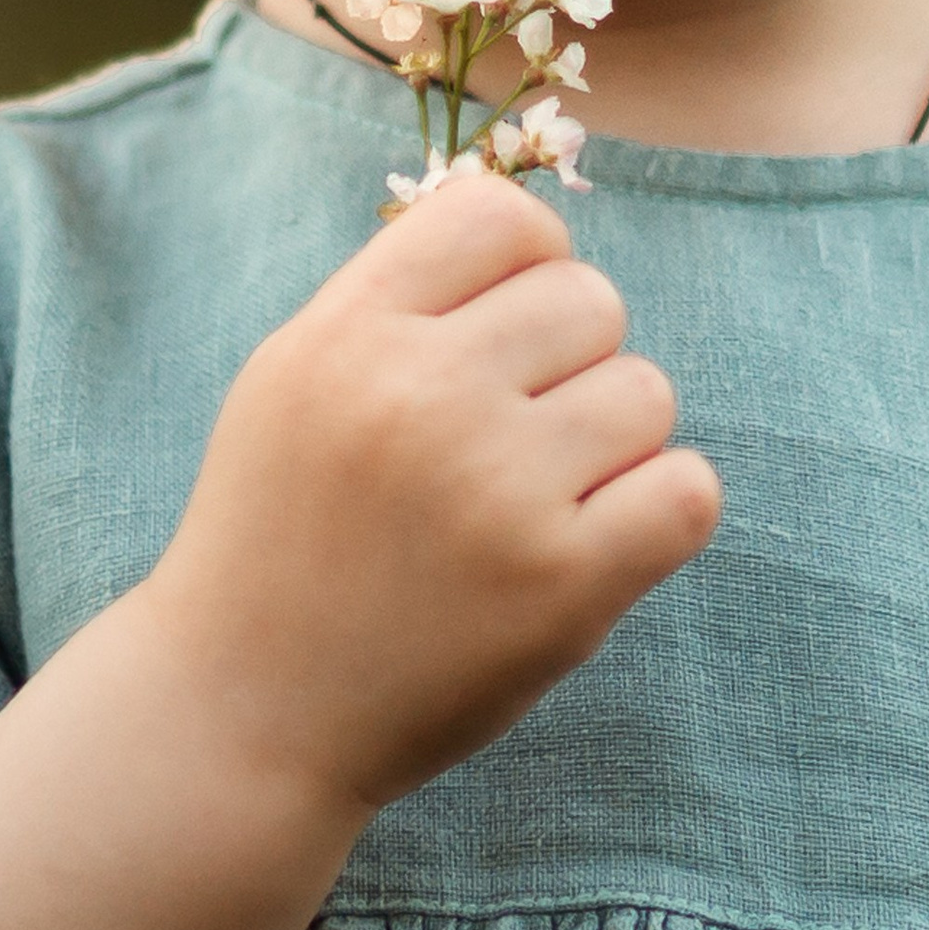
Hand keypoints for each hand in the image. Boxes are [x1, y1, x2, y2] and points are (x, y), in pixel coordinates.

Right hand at [149, 171, 720, 820]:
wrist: (240, 713)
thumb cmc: (283, 535)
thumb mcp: (296, 381)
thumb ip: (400, 298)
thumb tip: (537, 233)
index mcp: (347, 334)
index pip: (503, 217)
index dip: (529, 268)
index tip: (506, 335)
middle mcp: (419, 395)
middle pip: (591, 300)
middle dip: (571, 363)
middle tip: (513, 441)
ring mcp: (495, 490)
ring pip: (647, 393)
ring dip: (613, 444)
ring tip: (535, 502)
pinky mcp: (561, 585)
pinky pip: (688, 490)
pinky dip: (659, 512)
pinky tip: (595, 542)